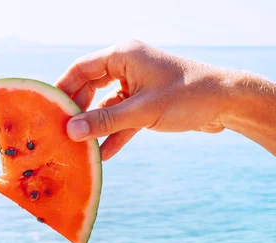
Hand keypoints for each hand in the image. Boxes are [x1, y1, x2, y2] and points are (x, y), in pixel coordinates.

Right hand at [56, 40, 231, 160]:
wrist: (227, 103)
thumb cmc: (187, 97)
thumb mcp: (142, 111)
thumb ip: (105, 121)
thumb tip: (71, 131)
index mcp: (124, 55)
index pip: (82, 68)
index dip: (63, 89)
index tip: (48, 111)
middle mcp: (128, 66)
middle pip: (90, 87)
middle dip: (78, 111)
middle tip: (62, 132)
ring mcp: (137, 85)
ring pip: (106, 105)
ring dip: (96, 126)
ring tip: (79, 147)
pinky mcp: (147, 102)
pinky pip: (123, 118)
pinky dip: (115, 133)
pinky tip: (104, 154)